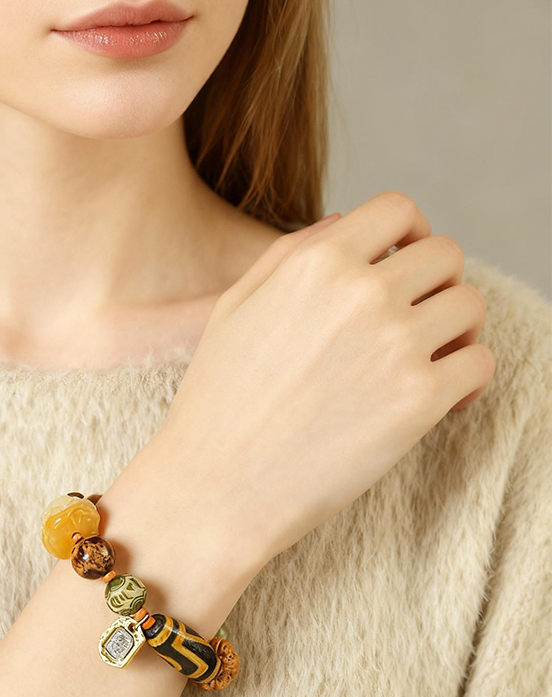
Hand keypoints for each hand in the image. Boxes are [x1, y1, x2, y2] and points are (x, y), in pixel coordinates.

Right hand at [138, 191, 494, 571]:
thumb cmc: (217, 401)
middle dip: (435, 281)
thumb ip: (288, 254)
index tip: (404, 260)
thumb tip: (343, 221)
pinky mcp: (419, 403)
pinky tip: (437, 399)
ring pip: (470, 305)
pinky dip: (467, 377)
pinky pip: (479, 364)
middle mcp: (361, 293)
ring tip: (427, 358)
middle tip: (415, 316)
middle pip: (446, 255)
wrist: (217, 486)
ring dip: (455, 328)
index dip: (410, 231)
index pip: (399, 209)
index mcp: (315, 263)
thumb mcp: (233, 309)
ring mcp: (395, 347)